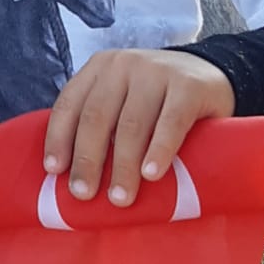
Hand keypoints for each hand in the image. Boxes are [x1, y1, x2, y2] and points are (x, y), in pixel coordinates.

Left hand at [43, 49, 235, 207]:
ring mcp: (156, 72)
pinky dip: (159, 150)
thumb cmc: (155, 99)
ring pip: (131, 124)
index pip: (70, 103)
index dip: (58, 137)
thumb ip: (102, 123)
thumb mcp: (122, 98)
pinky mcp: (188, 86)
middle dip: (87, 158)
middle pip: (97, 117)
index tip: (54, 171)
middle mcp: (123, 65)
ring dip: (122, 165)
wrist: (210, 73)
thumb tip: (72, 176)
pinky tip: (151, 175)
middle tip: (82, 194)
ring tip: (119, 198)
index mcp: (99, 68)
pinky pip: (170, 122)